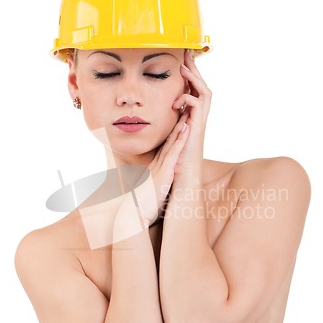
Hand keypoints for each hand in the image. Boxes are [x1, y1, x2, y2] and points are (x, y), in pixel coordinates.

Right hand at [131, 110, 189, 226]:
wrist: (135, 213)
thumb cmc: (142, 206)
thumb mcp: (148, 192)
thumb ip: (150, 186)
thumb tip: (151, 187)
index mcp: (154, 168)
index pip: (165, 147)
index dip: (171, 134)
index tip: (177, 121)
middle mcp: (157, 164)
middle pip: (169, 140)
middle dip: (176, 125)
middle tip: (182, 109)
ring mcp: (161, 167)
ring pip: (172, 142)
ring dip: (180, 127)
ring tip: (187, 112)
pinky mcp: (164, 172)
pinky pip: (174, 153)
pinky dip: (180, 140)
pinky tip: (186, 129)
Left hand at [171, 50, 211, 178]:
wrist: (182, 177)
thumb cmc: (173, 159)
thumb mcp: (167, 136)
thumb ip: (164, 123)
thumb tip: (150, 112)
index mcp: (192, 116)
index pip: (193, 89)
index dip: (189, 74)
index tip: (181, 59)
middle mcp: (198, 117)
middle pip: (202, 86)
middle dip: (195, 69)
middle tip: (187, 53)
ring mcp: (200, 122)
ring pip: (205, 93)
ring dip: (195, 79)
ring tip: (183, 68)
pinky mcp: (197, 129)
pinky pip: (197, 106)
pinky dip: (188, 99)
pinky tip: (176, 101)